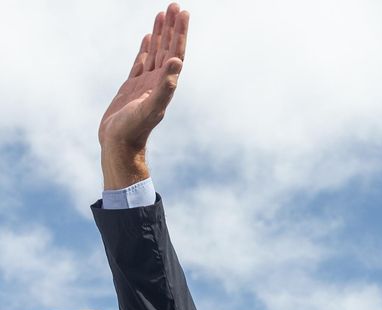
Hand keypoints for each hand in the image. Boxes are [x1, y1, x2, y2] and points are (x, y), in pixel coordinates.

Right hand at [99, 3, 188, 187]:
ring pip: (156, 52)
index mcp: (166, 83)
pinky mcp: (132, 87)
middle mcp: (159, 81)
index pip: (176, 51)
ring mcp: (146, 83)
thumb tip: (178, 62)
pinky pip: (142, 62)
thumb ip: (166, 86)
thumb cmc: (134, 129)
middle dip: (172, 27)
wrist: (119, 144)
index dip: (180, 32)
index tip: (183, 12)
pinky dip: (146, 49)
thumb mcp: (152, 107)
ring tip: (163, 14)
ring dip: (161, 34)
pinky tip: (149, 39)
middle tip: (174, 5)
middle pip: (169, 48)